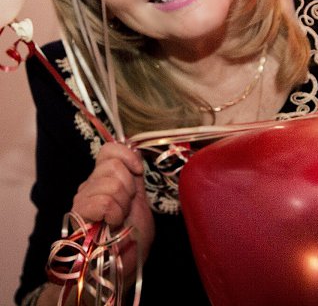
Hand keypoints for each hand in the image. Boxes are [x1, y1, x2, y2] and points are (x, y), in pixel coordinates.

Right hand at [72, 142, 154, 282]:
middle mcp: (89, 186)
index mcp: (103, 179)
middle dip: (129, 188)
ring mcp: (82, 200)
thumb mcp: (139, 201)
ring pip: (110, 184)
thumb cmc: (131, 238)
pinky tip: (112, 224)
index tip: (137, 173)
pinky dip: (113, 213)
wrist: (119, 268)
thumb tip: (134, 149)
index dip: (127, 156)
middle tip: (126, 208)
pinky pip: (102, 201)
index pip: (109, 150)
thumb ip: (134, 177)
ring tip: (119, 219)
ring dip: (123, 204)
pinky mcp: (78, 216)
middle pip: (113, 166)